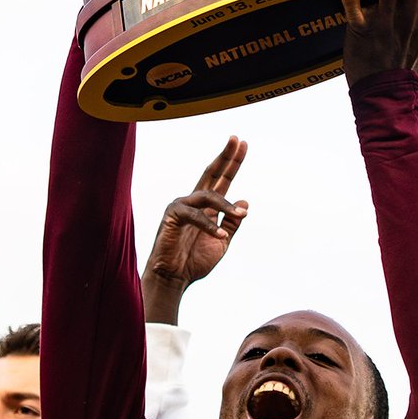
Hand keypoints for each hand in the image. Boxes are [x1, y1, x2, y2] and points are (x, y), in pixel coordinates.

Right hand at [141, 137, 248, 324]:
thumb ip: (232, 223)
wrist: (174, 279)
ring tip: (241, 215)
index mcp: (207, 206)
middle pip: (212, 173)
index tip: (243, 144)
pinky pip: (195, 216)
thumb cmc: (195, 261)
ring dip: (226, 205)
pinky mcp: (172, 215)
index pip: (223, 179)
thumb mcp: (222, 242)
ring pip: (208, 195)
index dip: (233, 162)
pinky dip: (210, 225)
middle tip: (237, 139)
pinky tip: (221, 236)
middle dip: (226, 157)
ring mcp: (182, 205)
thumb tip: (245, 201)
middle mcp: (194, 200)